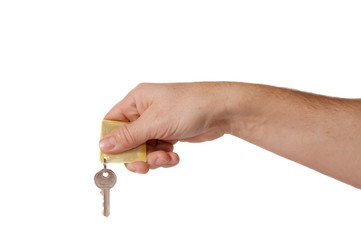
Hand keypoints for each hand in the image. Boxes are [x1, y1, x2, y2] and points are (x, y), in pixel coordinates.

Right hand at [99, 82, 230, 172]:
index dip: (111, 142)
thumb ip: (128, 137)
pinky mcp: (169, 134)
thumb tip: (103, 146)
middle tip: (144, 166)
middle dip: (136, 155)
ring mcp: (157, 124)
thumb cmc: (189, 106)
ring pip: (143, 149)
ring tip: (167, 157)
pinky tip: (174, 156)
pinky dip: (164, 157)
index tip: (116, 158)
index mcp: (136, 101)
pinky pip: (157, 151)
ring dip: (153, 158)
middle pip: (127, 141)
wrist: (221, 111)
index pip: (112, 123)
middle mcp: (144, 111)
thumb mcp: (154, 122)